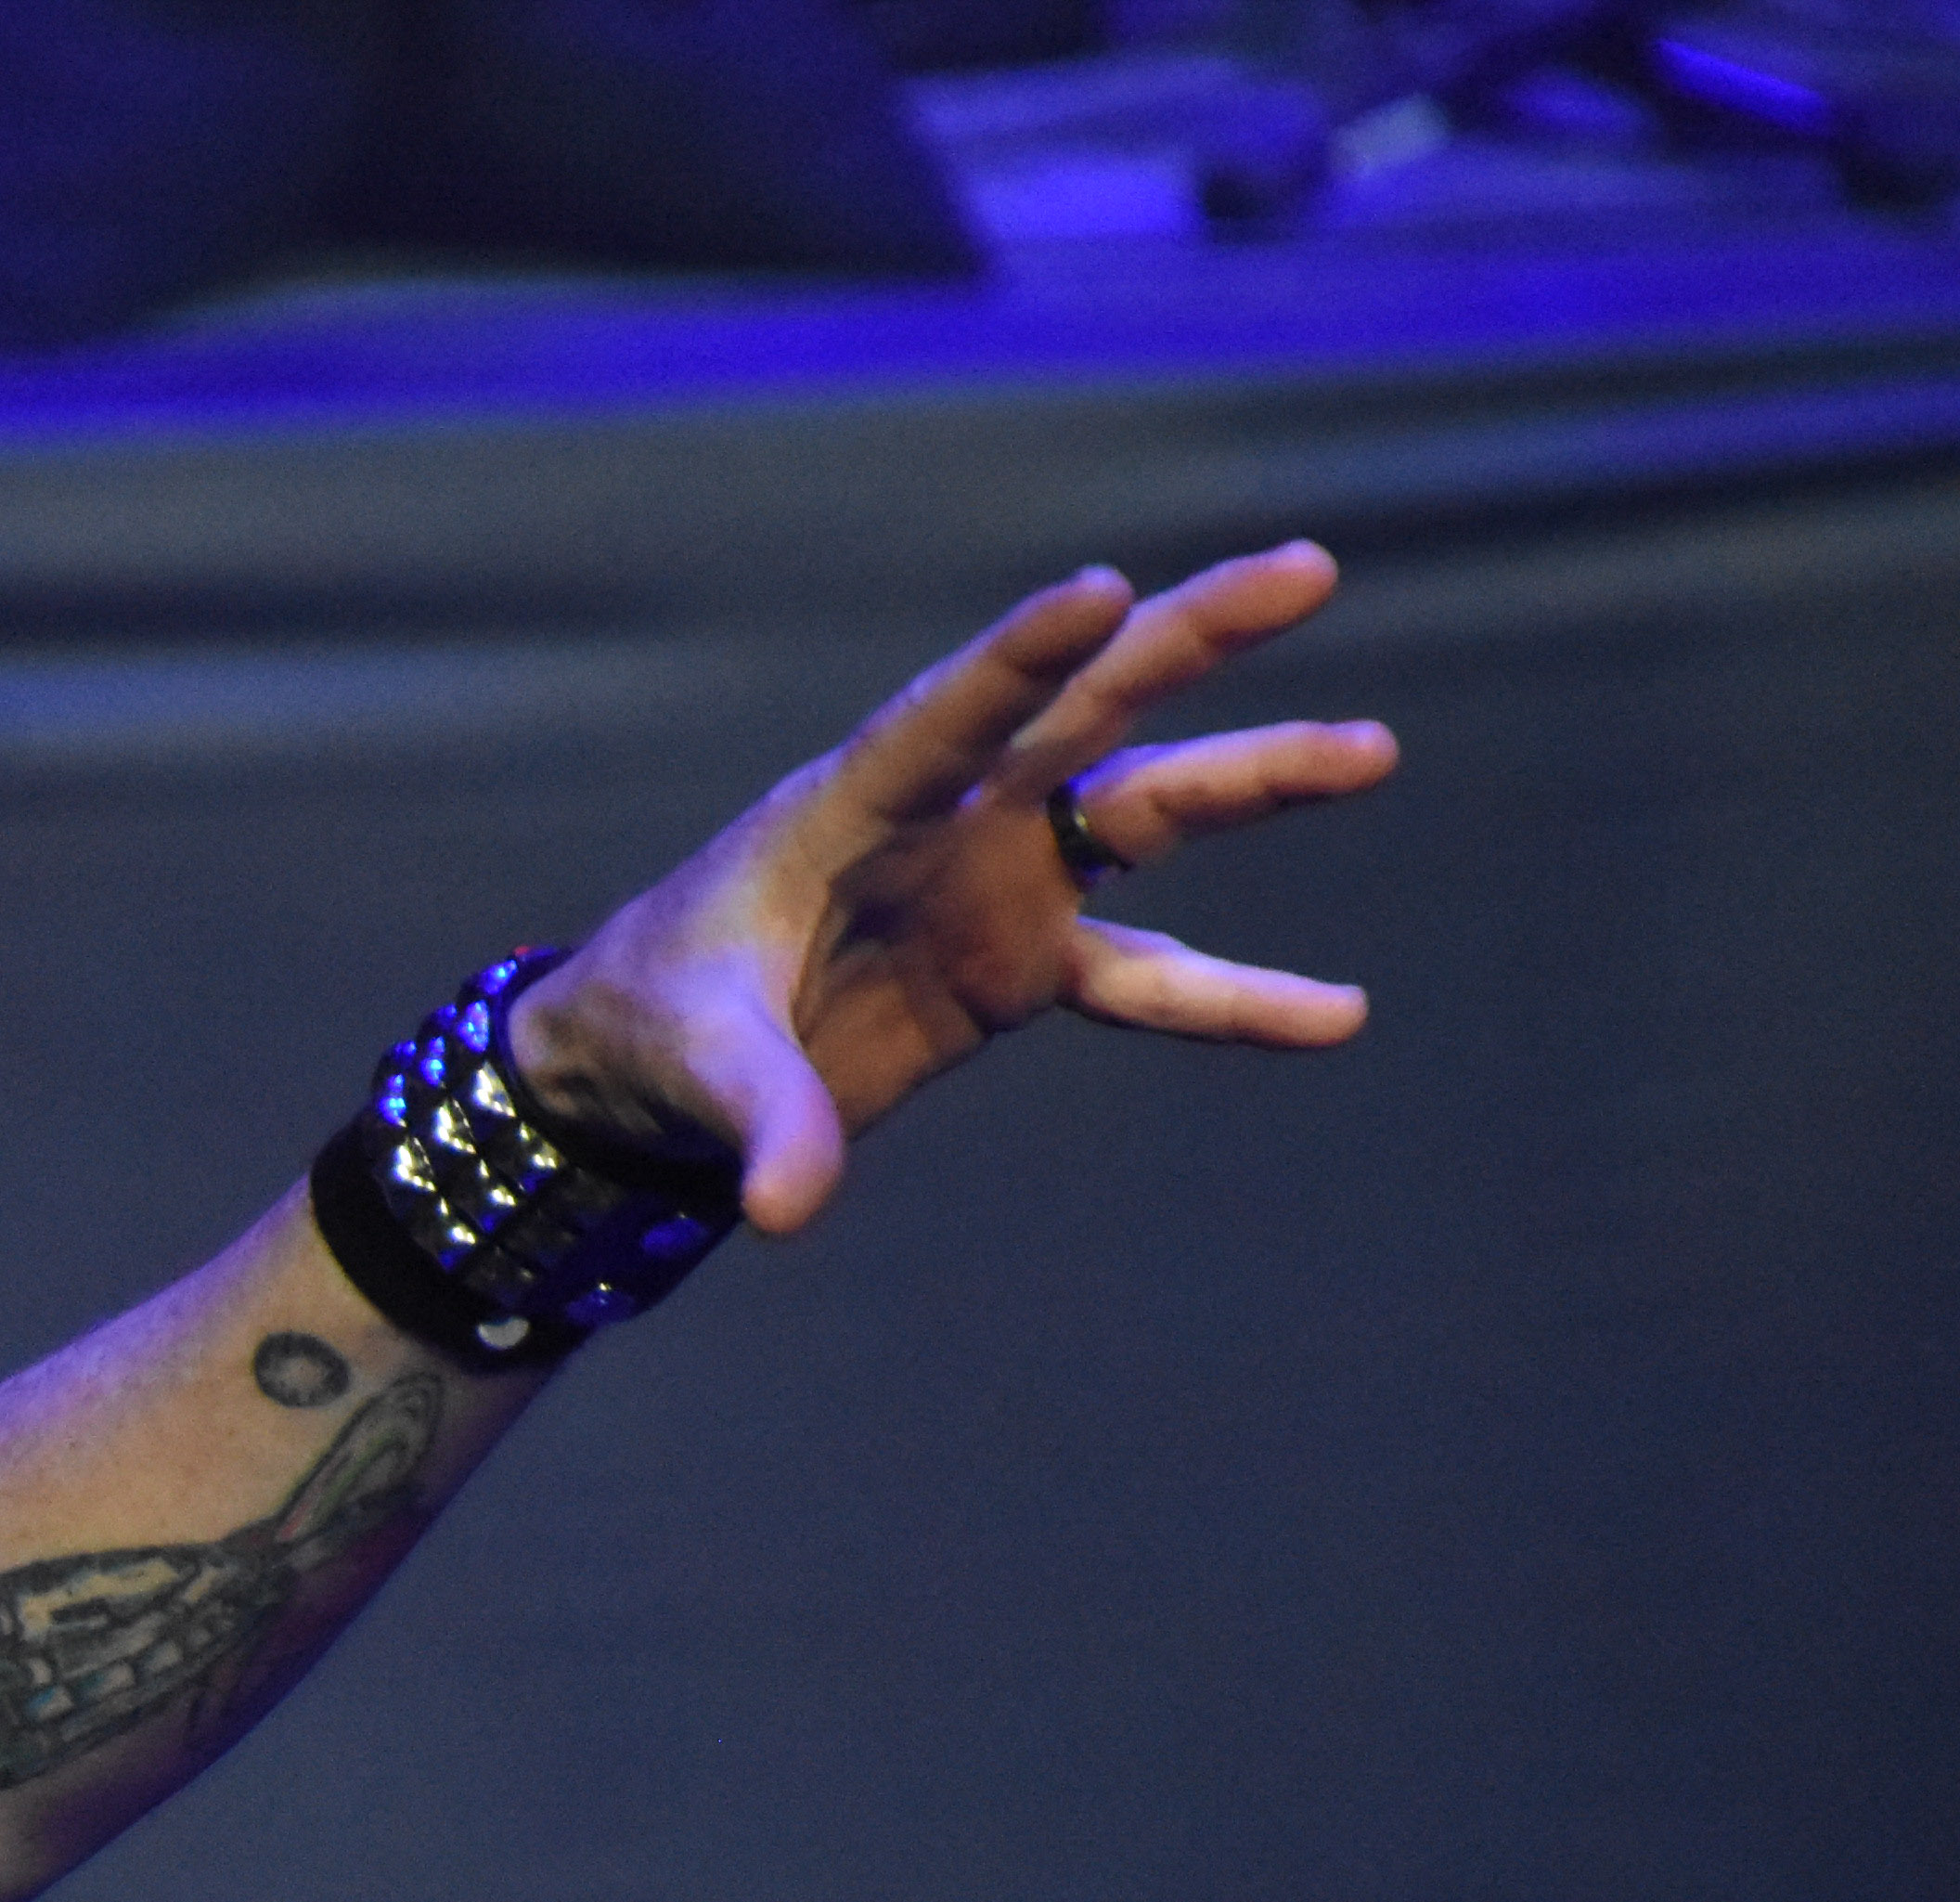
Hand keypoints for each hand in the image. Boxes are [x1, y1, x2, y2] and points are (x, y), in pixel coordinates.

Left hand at [508, 542, 1398, 1235]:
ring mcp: (997, 883)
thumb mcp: (693, 1065)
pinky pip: (1148, 977)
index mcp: (847, 809)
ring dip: (1253, 777)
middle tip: (1304, 570)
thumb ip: (759, 1120)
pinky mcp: (1024, 965)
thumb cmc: (653, 1025)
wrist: (655, 1069)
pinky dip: (1235, 1000)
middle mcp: (946, 822)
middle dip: (1186, 639)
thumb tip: (788, 1207)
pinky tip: (1337, 1014)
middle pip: (1082, 711)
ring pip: (1145, 809)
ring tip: (1372, 749)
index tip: (1100, 591)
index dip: (1019, 660)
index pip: (944, 717)